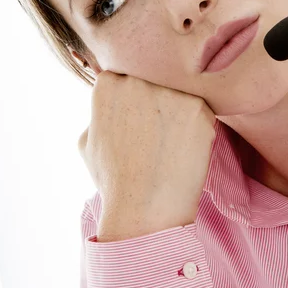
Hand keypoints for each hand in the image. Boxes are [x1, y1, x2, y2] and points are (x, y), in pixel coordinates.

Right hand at [78, 71, 216, 237]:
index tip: (134, 123)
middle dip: (156, 103)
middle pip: (153, 81)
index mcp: (108, 84)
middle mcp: (136, 80)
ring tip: (170, 146)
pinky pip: (200, 109)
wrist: (144, 210)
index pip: (125, 77)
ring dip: (177, 114)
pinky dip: (197, 128)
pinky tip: (185, 150)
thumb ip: (100, 112)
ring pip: (178, 95)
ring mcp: (167, 91)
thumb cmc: (114, 180)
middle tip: (155, 135)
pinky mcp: (197, 106)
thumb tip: (113, 102)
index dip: (132, 102)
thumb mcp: (87, 142)